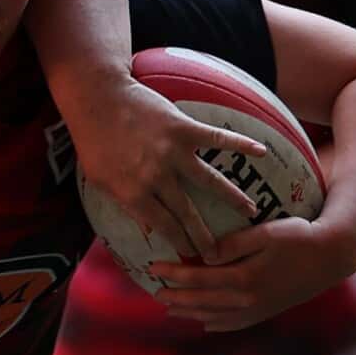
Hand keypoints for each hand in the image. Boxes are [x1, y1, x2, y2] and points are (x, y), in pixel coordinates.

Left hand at [54, 69, 266, 260]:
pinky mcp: (184, 129)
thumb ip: (126, 205)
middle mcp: (157, 177)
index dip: (178, 242)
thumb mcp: (101, 181)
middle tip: (219, 253)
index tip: (191, 255)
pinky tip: (261, 151)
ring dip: (232, 198)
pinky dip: (241, 144)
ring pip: (209, 182)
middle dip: (204, 236)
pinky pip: (217, 139)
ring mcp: (173, 152)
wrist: (97, 98)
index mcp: (133, 193)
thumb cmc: (94, 140)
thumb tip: (149, 231)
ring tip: (251, 211)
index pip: (162, 226)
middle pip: (187, 213)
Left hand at [148, 215, 355, 333]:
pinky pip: (234, 324)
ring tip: (170, 308)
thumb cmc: (299, 236)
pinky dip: (215, 323)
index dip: (174, 274)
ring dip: (190, 312)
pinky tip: (204, 321)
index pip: (199, 278)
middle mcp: (247, 299)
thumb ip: (234, 243)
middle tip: (155, 292)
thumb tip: (205, 255)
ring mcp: (257, 310)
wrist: (331, 257)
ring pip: (214, 316)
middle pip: (201, 301)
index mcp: (244, 278)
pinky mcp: (266, 312)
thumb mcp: (266, 232)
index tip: (153, 268)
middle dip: (176, 297)